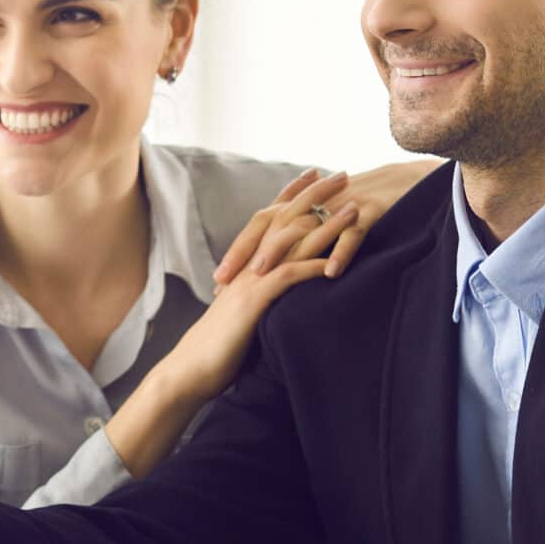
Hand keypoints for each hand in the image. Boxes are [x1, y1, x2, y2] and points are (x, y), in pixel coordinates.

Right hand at [146, 182, 343, 413]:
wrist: (189, 370)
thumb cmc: (217, 348)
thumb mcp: (242, 313)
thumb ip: (258, 295)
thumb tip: (276, 291)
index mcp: (244, 263)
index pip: (271, 218)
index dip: (292, 195)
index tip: (314, 176)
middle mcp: (247, 264)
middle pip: (285, 217)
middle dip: (316, 195)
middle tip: (342, 174)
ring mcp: (250, 280)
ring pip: (292, 241)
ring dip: (327, 223)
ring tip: (355, 206)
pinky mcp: (254, 302)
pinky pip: (289, 277)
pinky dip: (315, 266)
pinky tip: (339, 261)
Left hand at [212, 159, 437, 288]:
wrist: (404, 182)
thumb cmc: (359, 207)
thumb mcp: (325, 219)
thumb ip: (300, 239)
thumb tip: (272, 271)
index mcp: (301, 205)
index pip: (260, 226)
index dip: (238, 250)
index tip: (217, 281)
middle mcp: (314, 203)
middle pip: (273, 225)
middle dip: (248, 253)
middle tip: (228, 283)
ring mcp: (340, 207)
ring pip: (308, 227)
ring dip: (286, 251)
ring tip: (266, 276)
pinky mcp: (370, 212)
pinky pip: (353, 233)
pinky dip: (341, 252)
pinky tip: (330, 274)